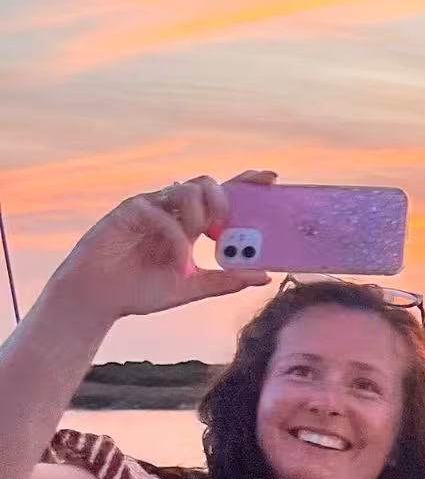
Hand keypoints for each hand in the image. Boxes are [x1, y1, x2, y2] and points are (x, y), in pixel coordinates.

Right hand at [45, 170, 276, 319]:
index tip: (272, 178)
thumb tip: (267, 277)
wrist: (98, 300)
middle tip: (227, 225)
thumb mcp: (193, 287)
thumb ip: (227, 280)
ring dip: (200, 215)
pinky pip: (161, 214)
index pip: (221, 195)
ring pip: (186, 189)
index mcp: (188, 224)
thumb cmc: (141, 290)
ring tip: (199, 243)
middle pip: (206, 183)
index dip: (246, 182)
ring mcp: (150, 208)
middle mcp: (171, 211)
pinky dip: (177, 239)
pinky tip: (181, 263)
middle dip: (224, 199)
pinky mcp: (128, 212)